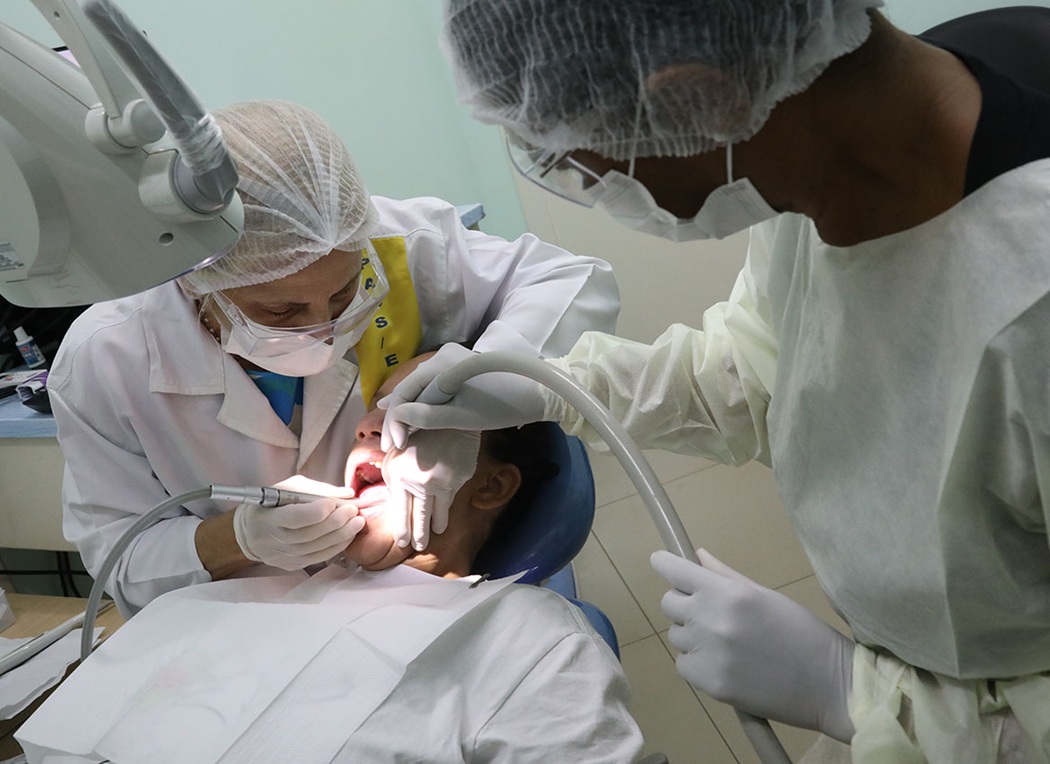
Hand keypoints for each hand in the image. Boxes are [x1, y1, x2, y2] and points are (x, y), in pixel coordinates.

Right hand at [233, 475, 364, 569]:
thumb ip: (316, 490)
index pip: (295, 518)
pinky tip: (348, 536)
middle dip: (335, 523)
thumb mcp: (287, 489)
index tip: (333, 503)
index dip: (316, 512)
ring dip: (341, 536)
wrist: (250, 532)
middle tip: (353, 511)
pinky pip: (318, 558)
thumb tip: (347, 494)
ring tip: (357, 522)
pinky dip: (336, 547)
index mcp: (269, 518)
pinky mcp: (291, 565)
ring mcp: (282, 556)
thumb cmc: (271, 505)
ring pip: (316, 549)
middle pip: (309, 535)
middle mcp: (274, 540)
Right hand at [379, 343, 546, 451]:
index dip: (396, 421)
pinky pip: (433, 386)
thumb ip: (427, 417)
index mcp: (441, 364)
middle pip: (411, 389)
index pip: (407, 393)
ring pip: (421, 388)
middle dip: (399, 417)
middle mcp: (442, 356)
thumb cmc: (501, 406)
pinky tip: (407, 412)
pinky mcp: (459, 368)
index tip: (395, 446)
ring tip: (395, 432)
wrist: (537, 393)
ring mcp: (450, 360)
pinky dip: (422, 402)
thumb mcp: (462, 417)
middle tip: (391, 445)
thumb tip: (397, 416)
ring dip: (410, 411)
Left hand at [380, 428, 480, 550]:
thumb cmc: (417, 429)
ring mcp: (444, 482)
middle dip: (419, 535)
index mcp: (400, 475)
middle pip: (420, 518)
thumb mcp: (396, 450)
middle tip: (419, 547)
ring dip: (437, 525)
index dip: (402, 529)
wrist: (448, 413)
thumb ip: (393, 473)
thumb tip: (394, 495)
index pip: (400, 511)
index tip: (402, 542)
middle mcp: (421, 483)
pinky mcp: (460, 478)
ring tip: (436, 532)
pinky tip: (446, 511)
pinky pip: (452, 496)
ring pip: (440, 512)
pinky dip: (448, 505)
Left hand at [651, 549, 855, 741]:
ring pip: (676, 635)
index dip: (664, 564)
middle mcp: (712, 620)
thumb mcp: (764, 595)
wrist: (829, 683)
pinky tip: (724, 663)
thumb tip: (696, 557)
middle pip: (668, 603)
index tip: (660, 561)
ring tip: (725, 642)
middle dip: (682, 603)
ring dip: (691, 634)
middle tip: (707, 611)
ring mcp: (709, 653)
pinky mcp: (709, 683)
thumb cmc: (801, 632)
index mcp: (728, 593)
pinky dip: (696, 662)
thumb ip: (725, 576)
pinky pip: (683, 664)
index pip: (675, 571)